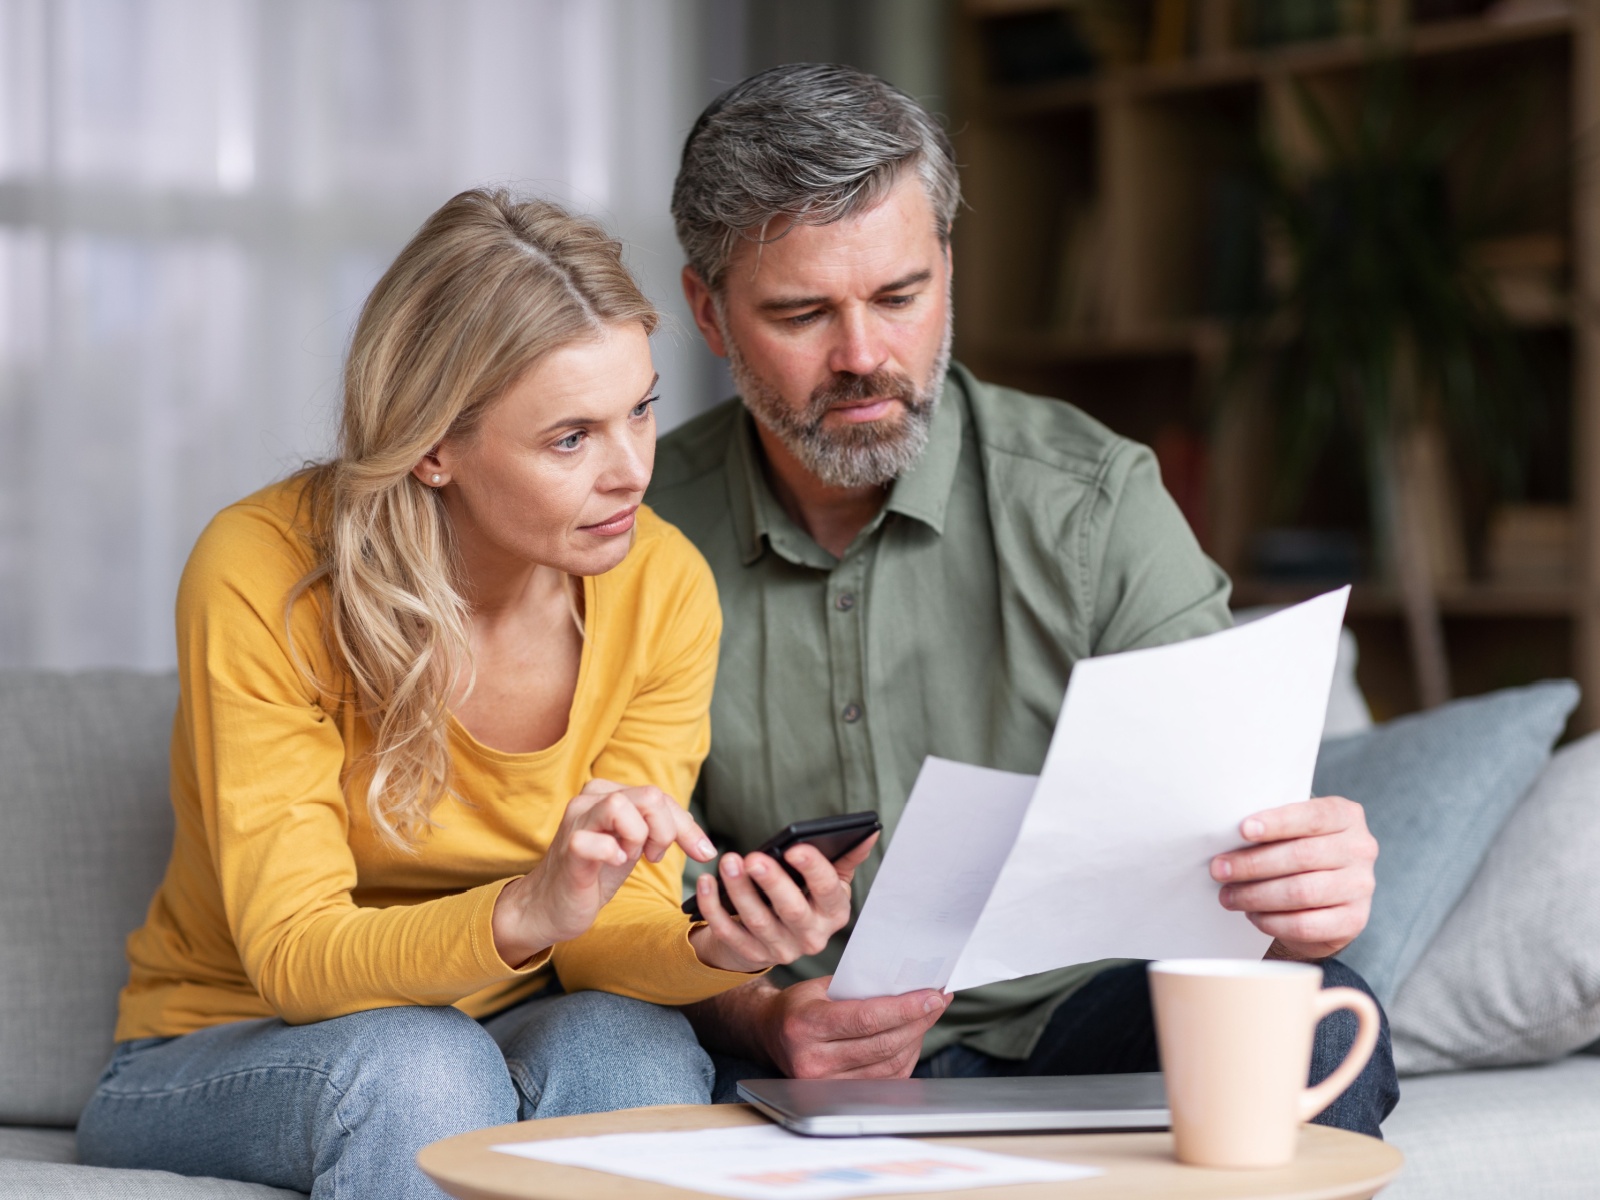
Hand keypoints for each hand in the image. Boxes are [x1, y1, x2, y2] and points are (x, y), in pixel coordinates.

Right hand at [492, 778, 714, 965]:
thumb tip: (704, 842)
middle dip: (666, 831)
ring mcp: (576, 822)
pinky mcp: (568, 850)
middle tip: (654, 857)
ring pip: (622, 806)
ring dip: (639, 837)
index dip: (687, 826)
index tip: (702, 853)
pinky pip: (596, 840)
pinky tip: (614, 863)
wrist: (550, 907)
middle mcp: (590, 800)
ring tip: (630, 858)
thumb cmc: (593, 875)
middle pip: (650, 796)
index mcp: (607, 794)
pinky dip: (613, 852)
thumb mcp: (633, 847)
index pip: (660, 797)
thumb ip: (659, 830)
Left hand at [686, 833, 878, 973]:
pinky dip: (713, 908)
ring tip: (728, 862)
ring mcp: (781, 950)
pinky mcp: (751, 955)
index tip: (794, 848)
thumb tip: (870, 830)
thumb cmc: (804, 897)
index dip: (813, 869)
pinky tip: (705, 882)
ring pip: (758, 921)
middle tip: (753, 857)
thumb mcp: (829, 881)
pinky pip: (729, 933)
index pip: (827, 890)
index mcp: (834, 912)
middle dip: (772, 883)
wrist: (774, 936)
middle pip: (792, 910)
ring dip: (740, 891)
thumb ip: (845, 856)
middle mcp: (812, 937)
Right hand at [761, 976, 950, 1078]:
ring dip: (916, 1038)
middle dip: (918, 1020)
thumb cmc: (801, 1004)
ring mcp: (825, 1084)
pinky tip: (913, 1036)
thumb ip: (859, 987)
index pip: (865, 1019)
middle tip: (939, 1001)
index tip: (933, 996)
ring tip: (928, 1015)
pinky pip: (886, 1079)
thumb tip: (909, 983)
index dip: (904, 1008)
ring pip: (889, 1064)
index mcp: (805, 1025)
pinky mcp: (838, 1096)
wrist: (770, 1034)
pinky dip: (906, 1056)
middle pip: (882, 1044)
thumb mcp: (821, 986)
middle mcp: (812, 1060)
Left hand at [1210, 795, 1377, 961]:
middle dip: (1253, 864)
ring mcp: (1361, 886)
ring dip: (1256, 895)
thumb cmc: (1299, 853)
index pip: (1312, 817)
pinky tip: (1253, 914)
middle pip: (1302, 856)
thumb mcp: (1293, 831)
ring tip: (1228, 896)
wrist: (1327, 898)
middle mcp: (1360, 849)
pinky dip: (1271, 920)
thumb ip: (1272, 829)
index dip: (1277, 823)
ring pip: (1301, 892)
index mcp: (1345, 816)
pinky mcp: (1354, 921)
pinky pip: (1305, 924)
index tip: (1243, 830)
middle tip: (1219, 870)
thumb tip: (1226, 838)